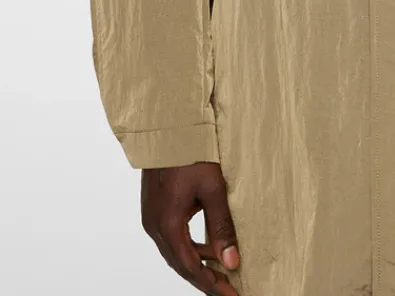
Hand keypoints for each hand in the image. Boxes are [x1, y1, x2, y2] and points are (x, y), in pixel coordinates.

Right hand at [141, 162, 240, 293]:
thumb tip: (232, 261)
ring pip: (176, 251)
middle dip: (206, 278)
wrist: (167, 126)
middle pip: (181, 264)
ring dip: (198, 262)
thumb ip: (222, 227)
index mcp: (167, 225)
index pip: (191, 268)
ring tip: (223, 270)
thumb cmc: (191, 152)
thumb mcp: (213, 188)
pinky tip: (207, 245)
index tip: (232, 295)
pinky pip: (172, 236)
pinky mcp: (155, 208)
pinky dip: (190, 246)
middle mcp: (154, 226)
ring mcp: (152, 217)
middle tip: (230, 288)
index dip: (212, 285)